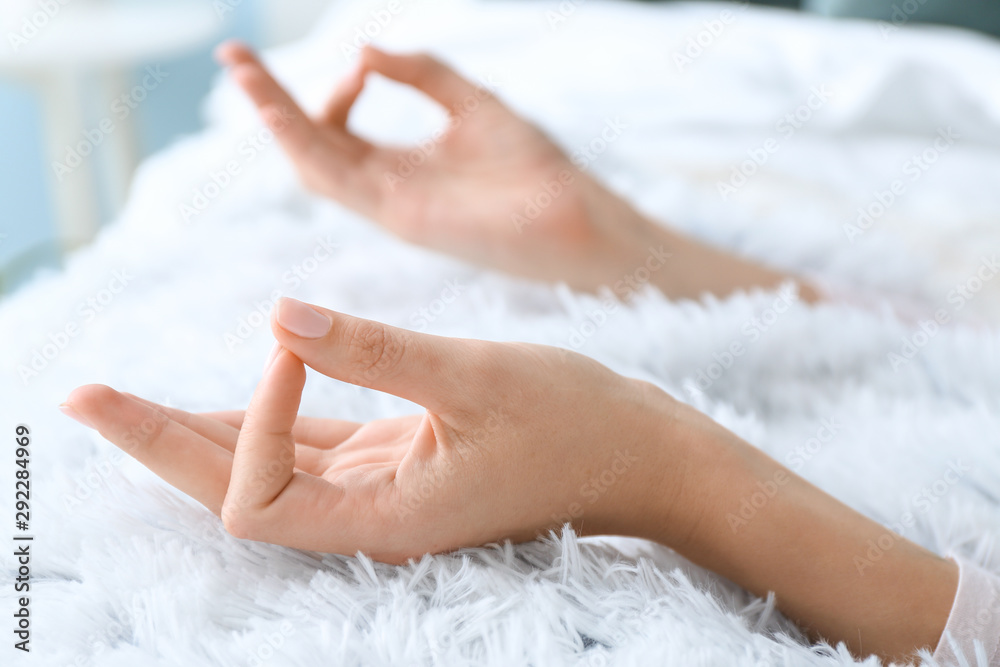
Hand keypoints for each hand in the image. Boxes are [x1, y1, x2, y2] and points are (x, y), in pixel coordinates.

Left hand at [62, 297, 695, 562]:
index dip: (252, 417)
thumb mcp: (476, 376)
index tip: (295, 339)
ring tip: (114, 400)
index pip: (263, 493)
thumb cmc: (575, 422)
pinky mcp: (395, 456)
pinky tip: (219, 392)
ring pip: (263, 466)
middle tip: (81, 396)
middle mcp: (368, 516)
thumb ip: (374, 351)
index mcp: (383, 520)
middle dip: (155, 442)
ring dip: (191, 431)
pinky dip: (259, 415)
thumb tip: (278, 315)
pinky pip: (307, 442)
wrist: (636, 454)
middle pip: (232, 493)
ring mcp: (378, 488)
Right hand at [214, 41, 672, 291]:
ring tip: (243, 73)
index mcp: (403, 165)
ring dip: (275, 119)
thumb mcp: (473, 103)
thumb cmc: (537, 169)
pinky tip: (282, 109)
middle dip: (271, 102)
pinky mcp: (403, 217)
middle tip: (233, 58)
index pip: (335, 129)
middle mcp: (388, 188)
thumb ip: (421, 74)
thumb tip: (361, 51)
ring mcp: (391, 205)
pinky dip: (306, 145)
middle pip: (312, 145)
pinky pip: (340, 181)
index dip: (317, 91)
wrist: (579, 220)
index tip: (350, 61)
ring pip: (313, 163)